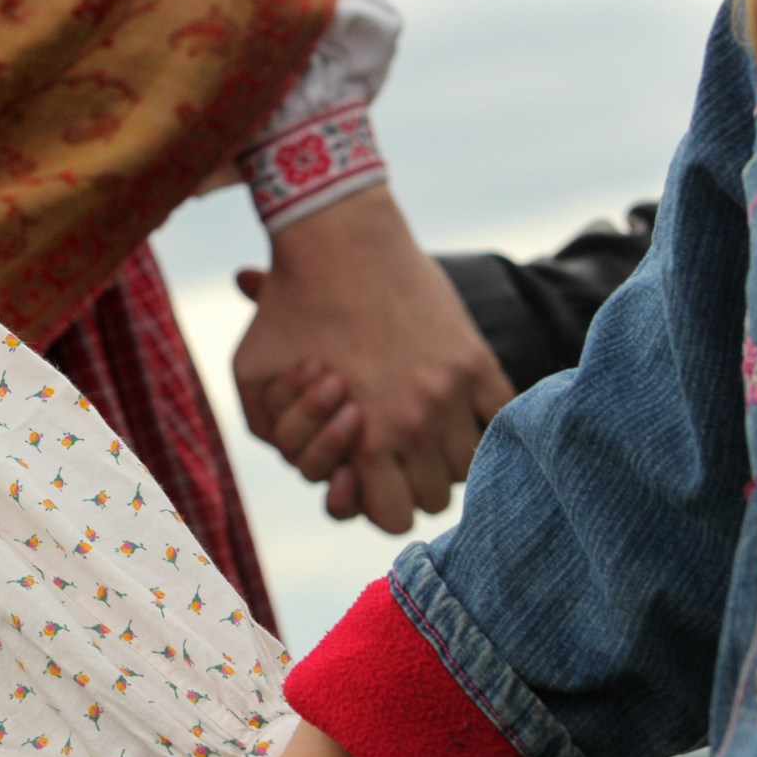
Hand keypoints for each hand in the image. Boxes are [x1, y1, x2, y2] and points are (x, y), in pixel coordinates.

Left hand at [233, 186, 512, 532]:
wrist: (339, 239)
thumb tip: (306, 466)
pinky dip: (487, 424)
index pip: (390, 517)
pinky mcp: (476, 360)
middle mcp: (413, 423)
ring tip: (424, 432)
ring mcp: (451, 392)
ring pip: (470, 466)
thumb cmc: (289, 307)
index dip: (378, 505)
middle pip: (433, 498)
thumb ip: (271, 428)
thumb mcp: (252, 373)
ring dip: (448, 458)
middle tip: (394, 454)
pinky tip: (460, 410)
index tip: (370, 479)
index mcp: (361, 437)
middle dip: (411, 484)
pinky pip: (504, 417)